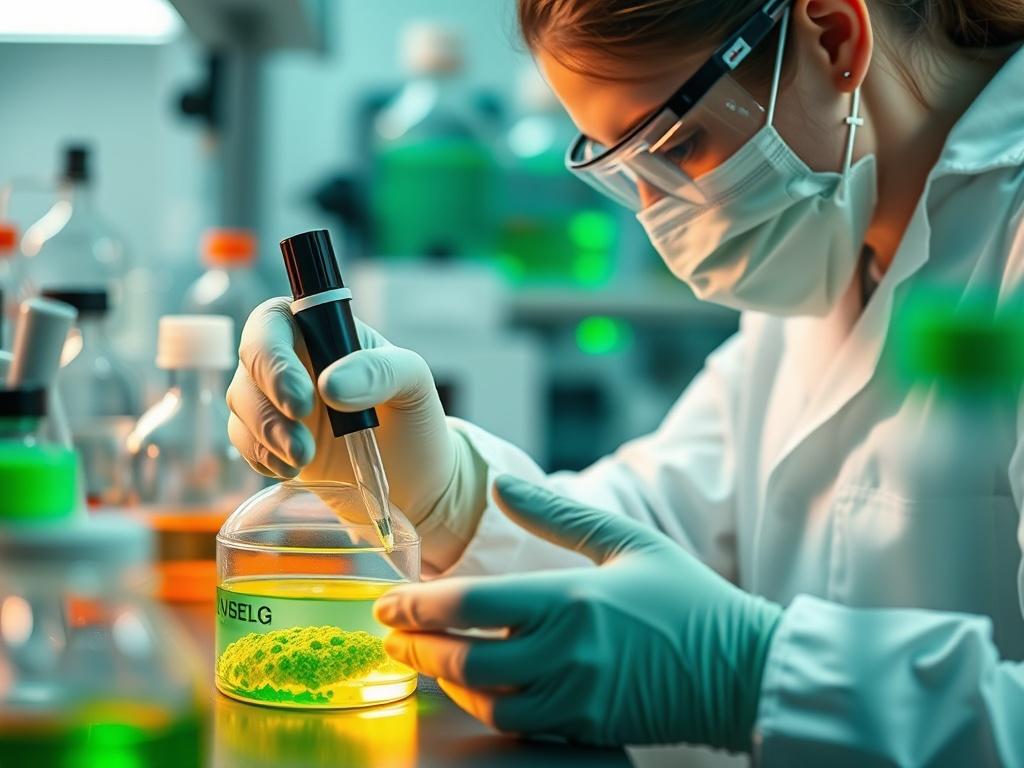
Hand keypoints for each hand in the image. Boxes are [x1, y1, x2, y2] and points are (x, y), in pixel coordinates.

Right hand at [226, 297, 459, 525]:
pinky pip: (243, 441)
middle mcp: (292, 358)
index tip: (302, 398)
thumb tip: (330, 384)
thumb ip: (380, 371)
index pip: (274, 320)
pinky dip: (260, 456)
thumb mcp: (414, 382)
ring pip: (240, 404)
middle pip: (249, 364)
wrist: (414, 476)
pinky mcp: (270, 438)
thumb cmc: (413, 417)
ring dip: (264, 435)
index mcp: (322, 330)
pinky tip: (291, 469)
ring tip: (303, 459)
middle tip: (302, 442)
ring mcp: (276, 399)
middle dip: (267, 405)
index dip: (273, 355)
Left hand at [374, 475, 782, 749]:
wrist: (743, 669)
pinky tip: (472, 686)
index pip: (471, 604)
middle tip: (389, 635)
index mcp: (572, 600)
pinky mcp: (585, 727)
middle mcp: (567, 654)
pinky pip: (517, 723)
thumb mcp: (626, 541)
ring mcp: (575, 698)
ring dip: (445, 680)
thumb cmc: (687, 598)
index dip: (419, 605)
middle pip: (465, 659)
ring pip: (485, 699)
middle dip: (416, 647)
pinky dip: (483, 705)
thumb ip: (556, 512)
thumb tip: (499, 483)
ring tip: (423, 659)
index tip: (388, 601)